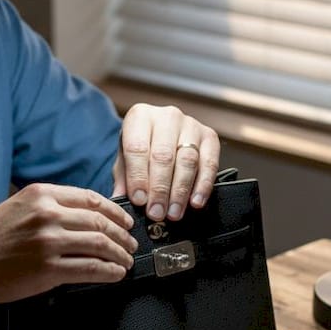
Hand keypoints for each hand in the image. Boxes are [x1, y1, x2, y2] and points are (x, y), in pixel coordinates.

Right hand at [0, 184, 136, 320]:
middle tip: (131, 244)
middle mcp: (47, 214)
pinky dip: (109, 272)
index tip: (126, 221)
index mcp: (41, 194)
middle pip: (100, 222)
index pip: (91, 199)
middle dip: (122, 235)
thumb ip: (49, 207)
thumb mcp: (17, 207)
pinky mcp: (48, 269)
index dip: (115, 212)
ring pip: (100, 245)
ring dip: (120, 255)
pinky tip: (114, 274)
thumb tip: (85, 215)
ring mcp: (48, 242)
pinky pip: (91, 269)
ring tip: (125, 261)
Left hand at [112, 104, 219, 220]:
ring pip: (187, 160)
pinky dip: (203, 185)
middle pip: (164, 155)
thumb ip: (123, 181)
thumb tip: (120, 204)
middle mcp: (167, 116)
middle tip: (157, 212)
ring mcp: (191, 124)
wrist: (161, 136)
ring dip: (180, 191)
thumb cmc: (141, 150)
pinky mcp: (210, 136)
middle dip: (160, 189)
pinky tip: (195, 202)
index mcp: (140, 116)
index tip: (139, 200)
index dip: (138, 176)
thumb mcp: (125, 162)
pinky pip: (210, 163)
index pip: (137, 147)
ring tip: (174, 213)